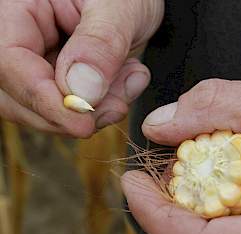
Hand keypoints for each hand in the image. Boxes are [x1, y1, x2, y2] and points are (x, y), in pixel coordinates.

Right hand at [0, 0, 163, 136]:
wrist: (135, 3)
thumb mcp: (119, 5)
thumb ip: (100, 43)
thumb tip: (80, 91)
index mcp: (17, 7)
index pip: (9, 63)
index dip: (44, 101)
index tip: (82, 123)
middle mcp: (20, 39)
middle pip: (19, 98)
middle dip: (70, 114)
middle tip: (116, 107)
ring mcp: (38, 63)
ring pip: (45, 111)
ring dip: (91, 113)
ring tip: (128, 85)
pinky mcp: (58, 81)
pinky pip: (69, 110)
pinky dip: (100, 108)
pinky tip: (125, 85)